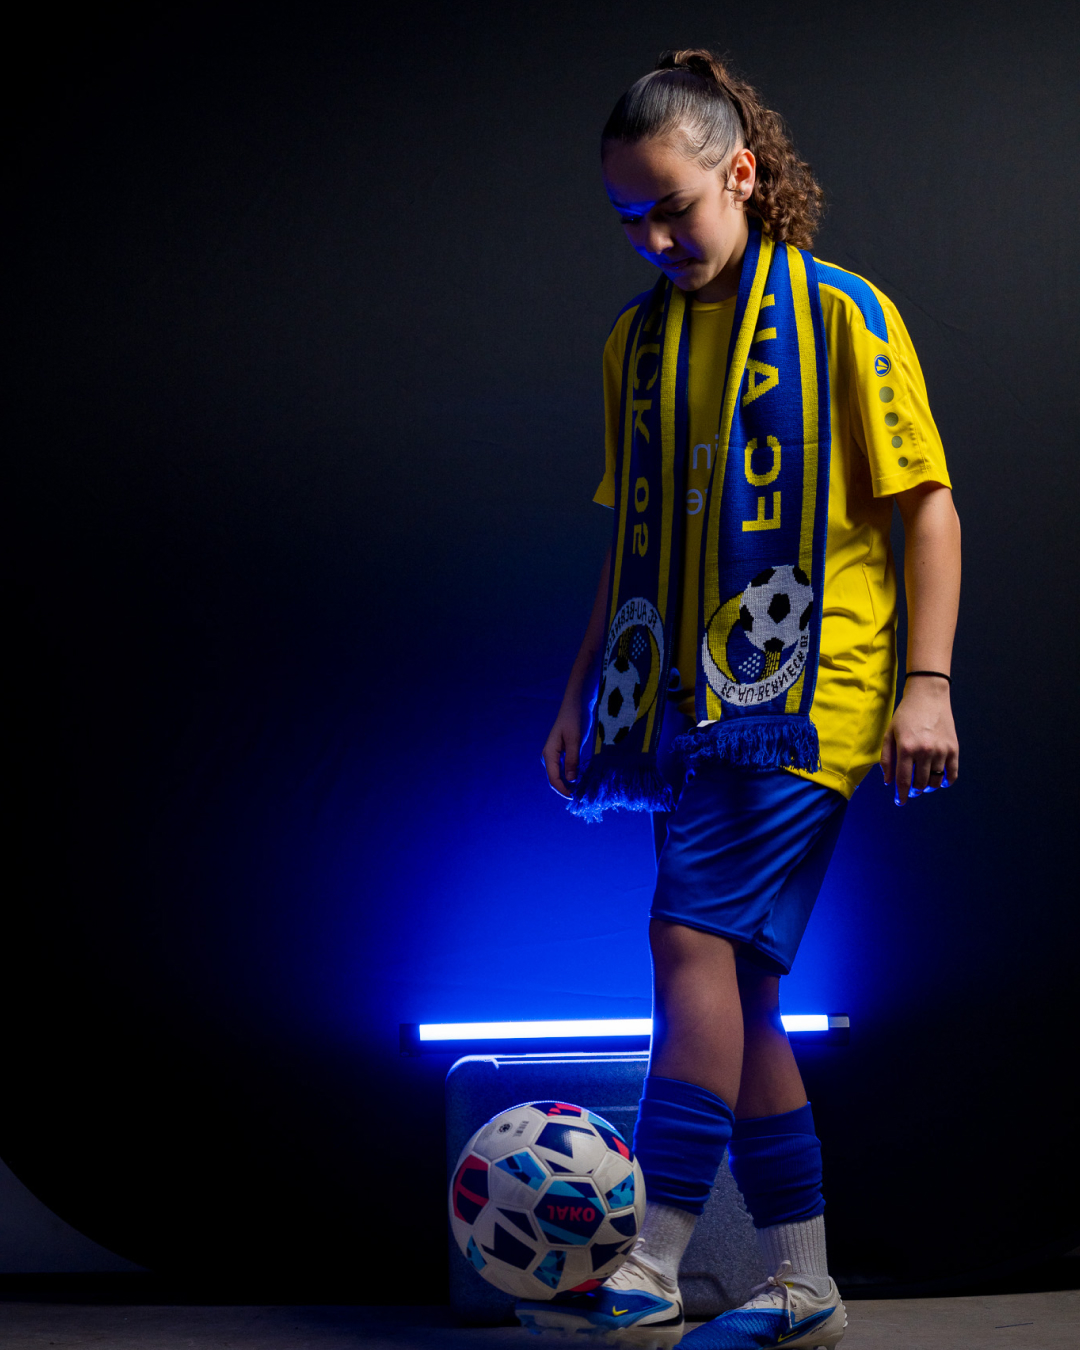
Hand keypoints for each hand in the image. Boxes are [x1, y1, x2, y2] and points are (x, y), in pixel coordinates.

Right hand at [542, 704, 583, 797]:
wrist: (575, 705)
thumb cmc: (574, 720)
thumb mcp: (575, 739)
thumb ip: (572, 759)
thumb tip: (570, 780)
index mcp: (549, 753)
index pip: (553, 778)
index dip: (563, 790)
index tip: (574, 797)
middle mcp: (549, 756)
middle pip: (554, 779)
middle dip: (564, 789)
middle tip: (579, 797)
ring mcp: (554, 755)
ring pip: (558, 775)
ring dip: (567, 784)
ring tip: (580, 791)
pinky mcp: (561, 753)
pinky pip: (562, 769)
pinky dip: (569, 776)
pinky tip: (579, 780)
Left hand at [880, 678, 957, 805]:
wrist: (928, 696)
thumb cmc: (905, 715)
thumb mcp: (889, 733)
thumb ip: (886, 758)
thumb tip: (888, 782)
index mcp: (906, 748)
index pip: (903, 780)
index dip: (901, 795)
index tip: (900, 802)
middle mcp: (925, 751)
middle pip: (920, 783)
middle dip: (913, 790)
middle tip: (911, 790)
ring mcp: (941, 750)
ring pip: (935, 781)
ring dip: (928, 787)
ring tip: (923, 785)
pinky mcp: (953, 748)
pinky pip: (952, 773)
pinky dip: (946, 782)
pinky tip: (940, 782)